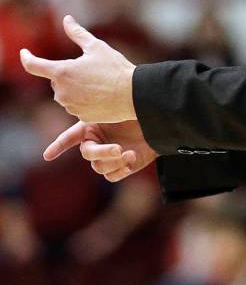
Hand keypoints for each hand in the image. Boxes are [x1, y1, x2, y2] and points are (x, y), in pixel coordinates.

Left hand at [20, 15, 136, 123]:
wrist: (133, 95)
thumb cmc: (115, 68)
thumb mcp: (96, 46)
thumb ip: (77, 33)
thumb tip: (67, 19)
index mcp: (62, 72)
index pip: (34, 65)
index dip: (26, 58)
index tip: (24, 53)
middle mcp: (62, 91)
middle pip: (57, 80)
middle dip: (69, 73)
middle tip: (91, 69)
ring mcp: (70, 106)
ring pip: (67, 93)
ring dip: (76, 87)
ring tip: (99, 83)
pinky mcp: (80, 116)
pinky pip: (77, 105)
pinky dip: (85, 99)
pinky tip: (101, 95)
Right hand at [43, 119, 157, 181]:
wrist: (160, 124)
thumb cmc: (139, 110)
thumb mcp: (123, 107)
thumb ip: (108, 112)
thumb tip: (97, 112)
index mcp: (91, 126)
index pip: (70, 136)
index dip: (58, 146)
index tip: (47, 156)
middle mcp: (96, 142)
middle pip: (88, 154)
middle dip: (102, 152)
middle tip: (118, 149)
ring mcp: (107, 156)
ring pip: (99, 167)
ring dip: (113, 162)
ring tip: (129, 153)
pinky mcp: (119, 167)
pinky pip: (111, 176)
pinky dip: (120, 170)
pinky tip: (130, 160)